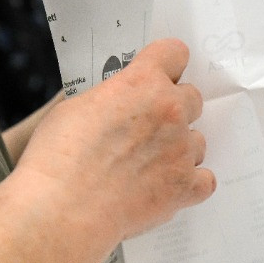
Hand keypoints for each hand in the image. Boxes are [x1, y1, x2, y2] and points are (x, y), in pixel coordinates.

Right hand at [13, 38, 215, 242]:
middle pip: (192, 98)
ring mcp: (181, 150)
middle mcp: (170, 111)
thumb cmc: (59, 158)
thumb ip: (110, 100)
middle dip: (173, 109)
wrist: (64, 208)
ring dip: (180, 149)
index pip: (174, 54)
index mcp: (142, 83)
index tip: (161, 74)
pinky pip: (205, 180)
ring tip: (150, 165)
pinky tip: (169, 187)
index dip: (167, 65)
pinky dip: (190, 184)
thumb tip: (116, 107)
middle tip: (149, 127)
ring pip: (198, 141)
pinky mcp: (185, 187)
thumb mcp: (75, 107)